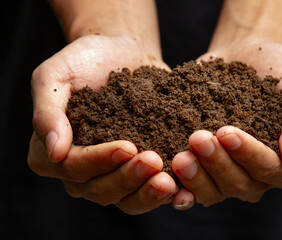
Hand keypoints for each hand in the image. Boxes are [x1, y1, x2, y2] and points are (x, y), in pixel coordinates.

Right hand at [28, 35, 177, 214]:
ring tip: (169, 182)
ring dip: (147, 194)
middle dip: (128, 179)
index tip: (127, 147)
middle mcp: (81, 171)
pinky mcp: (139, 171)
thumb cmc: (85, 61)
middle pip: (100, 190)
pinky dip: (164, 194)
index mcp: (53, 152)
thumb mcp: (55, 76)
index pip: (73, 168)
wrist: (122, 54)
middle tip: (154, 161)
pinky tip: (183, 189)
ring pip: (126, 199)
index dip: (98, 161)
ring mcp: (112, 173)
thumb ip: (47, 111)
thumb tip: (54, 152)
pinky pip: (149, 191)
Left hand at [171, 37, 281, 206]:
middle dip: (217, 164)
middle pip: (238, 184)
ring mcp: (227, 171)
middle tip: (197, 139)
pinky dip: (179, 185)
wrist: (248, 55)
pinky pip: (190, 184)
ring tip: (180, 157)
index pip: (270, 170)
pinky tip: (165, 178)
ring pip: (212, 191)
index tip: (227, 132)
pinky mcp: (203, 164)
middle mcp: (256, 175)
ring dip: (195, 178)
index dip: (248, 155)